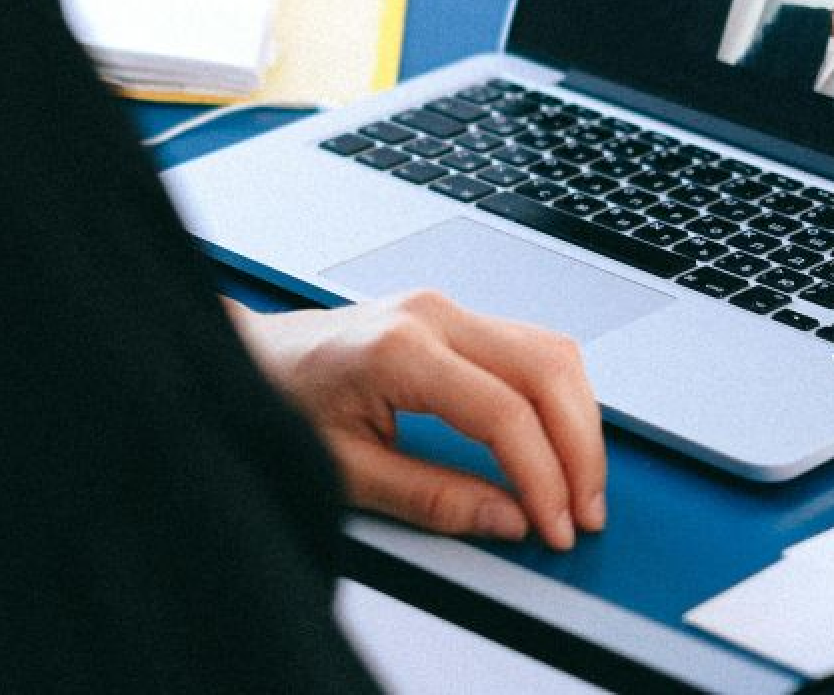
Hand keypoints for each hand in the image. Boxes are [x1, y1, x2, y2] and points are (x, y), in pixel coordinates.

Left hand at [225, 291, 605, 550]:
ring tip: (579, 487)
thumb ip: (433, 498)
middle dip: (579, 450)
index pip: (504, 413)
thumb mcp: (347, 470)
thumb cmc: (281, 402)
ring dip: (578, 421)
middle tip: (585, 514)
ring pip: (551, 352)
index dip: (543, 477)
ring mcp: (445, 308)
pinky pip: (531, 347)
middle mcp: (432, 315)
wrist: (249, 357)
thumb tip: (508, 520)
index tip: (555, 526)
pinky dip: (558, 397)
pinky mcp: (452, 316)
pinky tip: (559, 442)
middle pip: (546, 372)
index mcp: (400, 349)